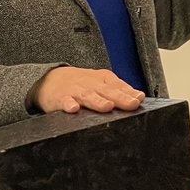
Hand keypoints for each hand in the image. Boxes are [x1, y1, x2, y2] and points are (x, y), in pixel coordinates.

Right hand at [29, 67, 144, 114]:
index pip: (117, 85)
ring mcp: (75, 91)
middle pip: (106, 90)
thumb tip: (139, 97)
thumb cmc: (80, 84)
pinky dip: (68, 105)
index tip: (139, 98)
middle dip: (120, 97)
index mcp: (101, 79)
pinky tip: (73, 109)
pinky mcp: (60, 99)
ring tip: (107, 106)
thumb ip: (119, 90)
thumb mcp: (99, 83)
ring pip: (88, 96)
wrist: (49, 79)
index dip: (129, 92)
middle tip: (132, 103)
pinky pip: (64, 102)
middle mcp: (90, 84)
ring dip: (97, 101)